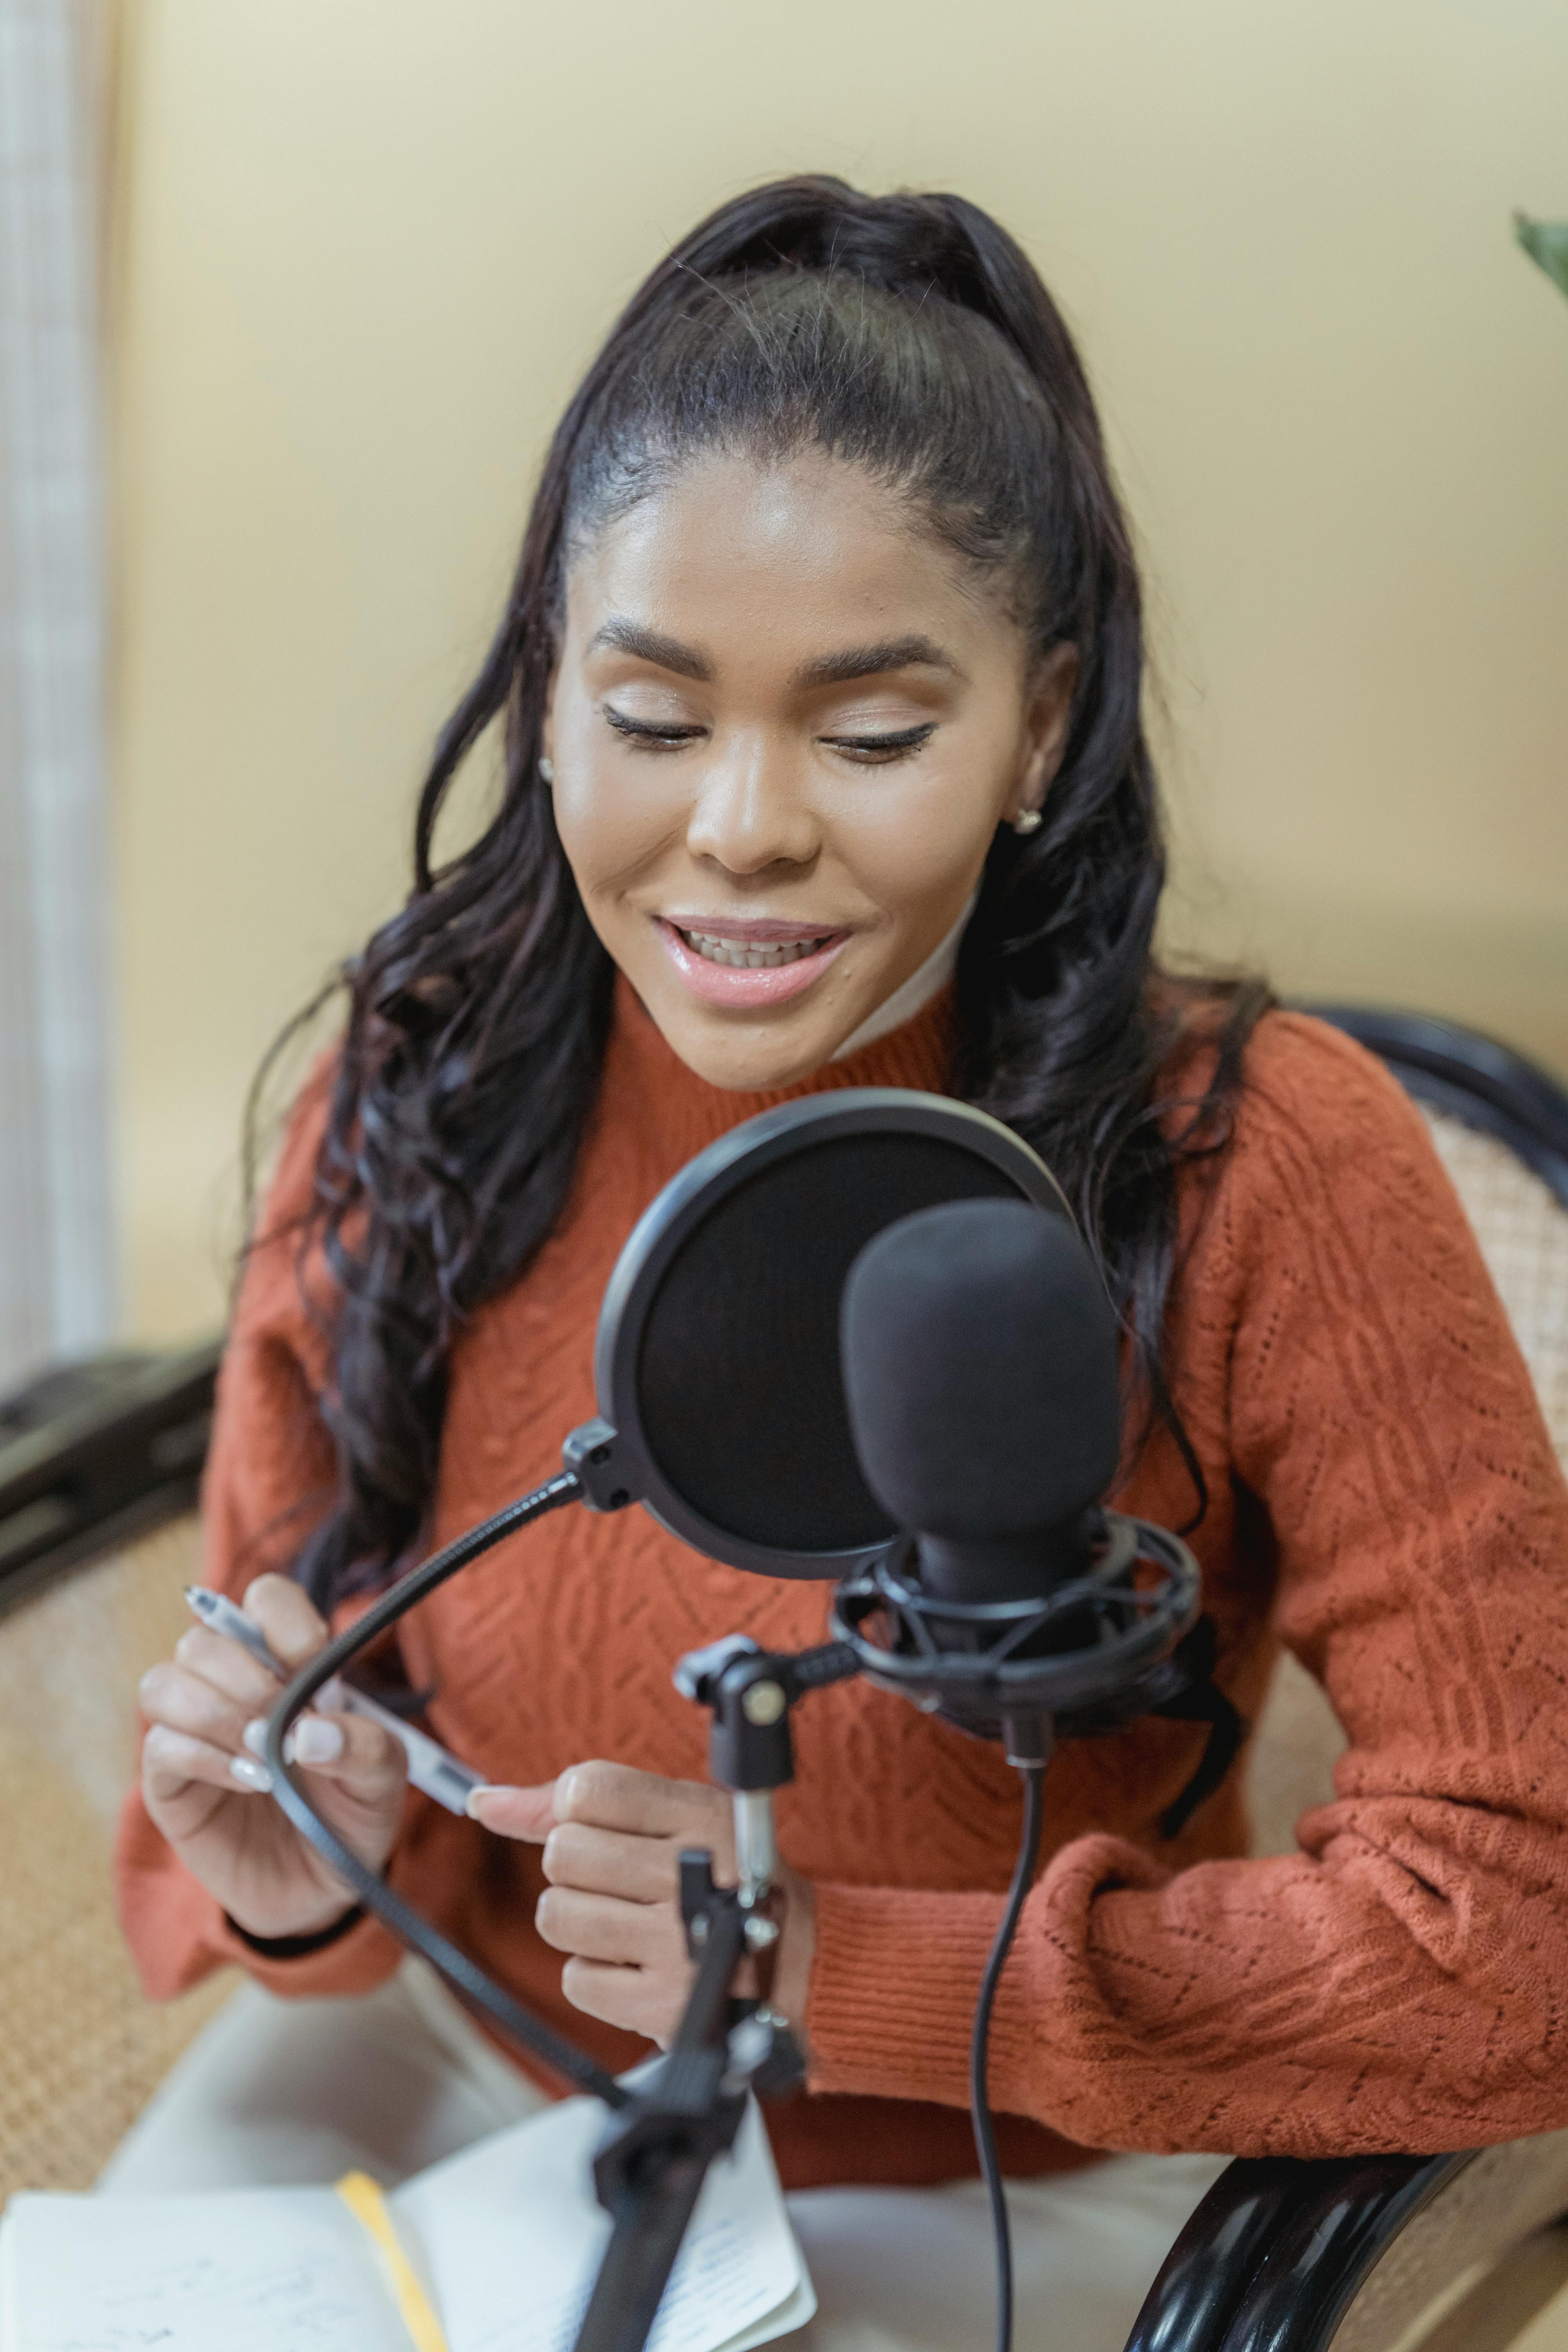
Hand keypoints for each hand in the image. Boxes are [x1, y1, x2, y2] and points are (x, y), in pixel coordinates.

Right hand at [139, 1573, 407, 1939]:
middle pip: (204, 1639)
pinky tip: (249, 1782)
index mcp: (285, 1662)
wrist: (323, 1888)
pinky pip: (159, 1747)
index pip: (264, 1599)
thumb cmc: (350, 1815)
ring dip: (214, 1712)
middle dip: (248, 1677)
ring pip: (163, 1683)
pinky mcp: (169, 1782)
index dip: (284, 1622)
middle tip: (286, 1726)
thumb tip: (310, 1734)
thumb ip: (365, 1747)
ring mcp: (192, 1731)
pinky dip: (203, 1758)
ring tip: (264, 1755)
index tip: (312, 1665)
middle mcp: (230, 1685)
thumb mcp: (383, 1780)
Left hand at [469, 1762, 815, 2048]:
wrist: (797, 1968)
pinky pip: (575, 1980)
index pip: (587, 1789)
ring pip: (557, 1915)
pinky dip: (597, 1977)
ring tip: (629, 1924)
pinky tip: (636, 1965)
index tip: (606, 1831)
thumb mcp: (676, 1818)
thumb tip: (482, 1800)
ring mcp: (676, 1943)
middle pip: (562, 1853)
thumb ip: (574, 1802)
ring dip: (581, 1924)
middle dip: (579, 1871)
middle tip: (626, 1883)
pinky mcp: (662, 2004)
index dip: (576, 1812)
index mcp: (701, 1816)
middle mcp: (691, 1874)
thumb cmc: (722, 1880)